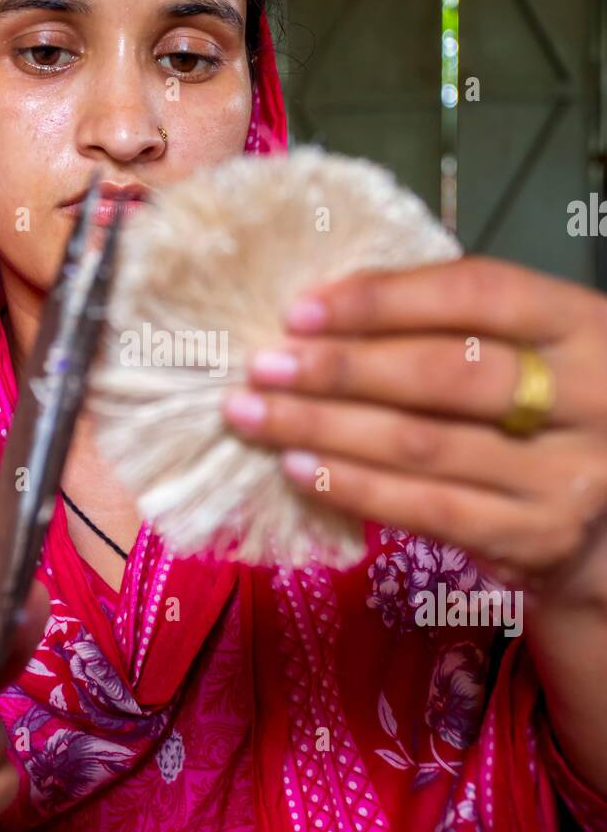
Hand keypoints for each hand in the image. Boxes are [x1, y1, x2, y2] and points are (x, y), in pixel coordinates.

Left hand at [222, 257, 606, 612]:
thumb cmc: (550, 412)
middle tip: (264, 366)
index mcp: (584, 324)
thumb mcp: (536, 350)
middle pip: (443, 373)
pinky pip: (427, 509)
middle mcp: (587, 396)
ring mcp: (566, 474)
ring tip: (257, 413)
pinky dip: (353, 487)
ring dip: (325, 427)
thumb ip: (458, 326)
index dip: (384, 298)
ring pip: (422, 444)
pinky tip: (298, 469)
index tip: (303, 309)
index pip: (478, 293)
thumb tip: (327, 310)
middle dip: (340, 369)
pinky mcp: (536, 537)